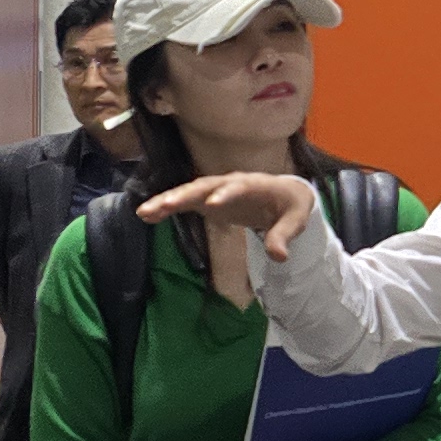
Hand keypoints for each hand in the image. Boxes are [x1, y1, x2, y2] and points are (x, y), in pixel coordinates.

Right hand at [137, 171, 317, 264]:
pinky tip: (146, 217)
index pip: (238, 187)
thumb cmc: (290, 206)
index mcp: (254, 184)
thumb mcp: (295, 219)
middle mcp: (230, 183)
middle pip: (205, 186)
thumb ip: (284, 235)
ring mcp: (216, 190)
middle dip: (185, 194)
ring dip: (168, 200)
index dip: (226, 194)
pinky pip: (184, 202)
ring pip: (188, 192)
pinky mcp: (206, 200)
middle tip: (166, 205)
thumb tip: (279, 256)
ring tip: (145, 212)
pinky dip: (166, 207)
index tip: (212, 204)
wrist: (283, 194)